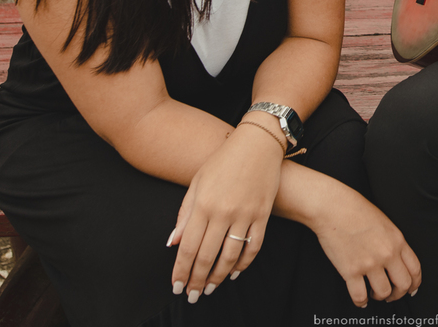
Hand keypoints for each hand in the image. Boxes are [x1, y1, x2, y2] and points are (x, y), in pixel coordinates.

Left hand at [168, 120, 283, 301]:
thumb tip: (174, 243)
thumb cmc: (223, 160)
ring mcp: (245, 214)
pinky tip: (234, 273)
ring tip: (210, 288)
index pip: (188, 248)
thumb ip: (185, 214)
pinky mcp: (263, 215)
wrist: (257, 143)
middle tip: (191, 295)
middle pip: (207, 256)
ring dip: (218, 277)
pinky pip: (253, 246)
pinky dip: (243, 263)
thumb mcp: (197, 182)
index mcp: (203, 204)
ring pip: (230, 256)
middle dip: (197, 280)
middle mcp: (223, 212)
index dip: (181, 271)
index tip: (176, 286)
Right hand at [310, 185, 421, 307]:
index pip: (415, 269)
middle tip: (392, 295)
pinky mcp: (351, 271)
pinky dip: (361, 302)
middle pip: (403, 285)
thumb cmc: (355, 209)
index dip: (415, 283)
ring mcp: (369, 263)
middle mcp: (387, 254)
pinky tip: (361, 299)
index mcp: (397, 240)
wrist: (332, 207)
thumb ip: (393, 241)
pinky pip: (360, 296)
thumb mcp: (384, 222)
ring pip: (384, 292)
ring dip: (379, 296)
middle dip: (399, 294)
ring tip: (374, 293)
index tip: (411, 289)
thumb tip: (396, 259)